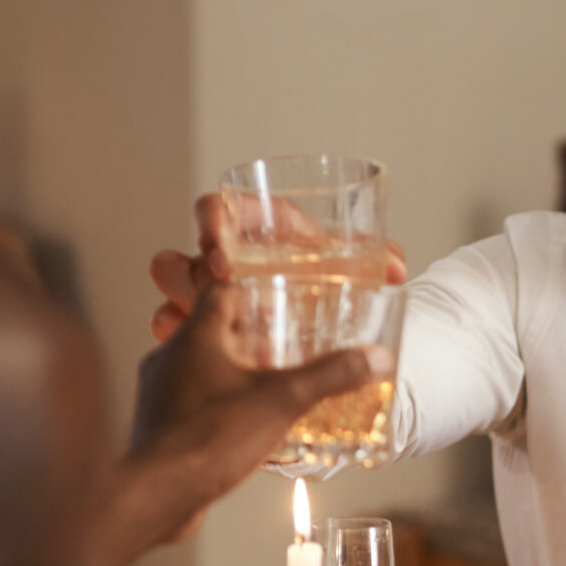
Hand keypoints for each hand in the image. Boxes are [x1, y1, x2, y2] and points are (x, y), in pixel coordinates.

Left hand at [92, 277, 381, 565]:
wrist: (155, 494)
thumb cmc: (210, 437)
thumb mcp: (282, 402)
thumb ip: (329, 376)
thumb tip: (375, 357)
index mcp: (196, 336)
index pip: (220, 290)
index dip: (250, 290)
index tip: (276, 299)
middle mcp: (168, 357)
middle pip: (209, 330)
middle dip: (246, 337)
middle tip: (281, 347)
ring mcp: (157, 393)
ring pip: (196, 368)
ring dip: (227, 373)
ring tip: (264, 388)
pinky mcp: (156, 427)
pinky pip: (188, 404)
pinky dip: (213, 407)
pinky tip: (239, 427)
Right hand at [148, 191, 408, 341]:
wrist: (341, 319)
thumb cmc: (344, 278)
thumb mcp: (360, 268)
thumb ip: (381, 259)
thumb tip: (396, 270)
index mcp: (260, 230)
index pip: (219, 209)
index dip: (211, 221)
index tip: (220, 248)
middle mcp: (227, 259)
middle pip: (182, 253)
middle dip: (189, 274)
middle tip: (218, 299)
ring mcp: (209, 294)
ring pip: (169, 287)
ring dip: (181, 304)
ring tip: (206, 330)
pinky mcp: (203, 330)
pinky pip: (170, 325)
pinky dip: (178, 335)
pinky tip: (198, 356)